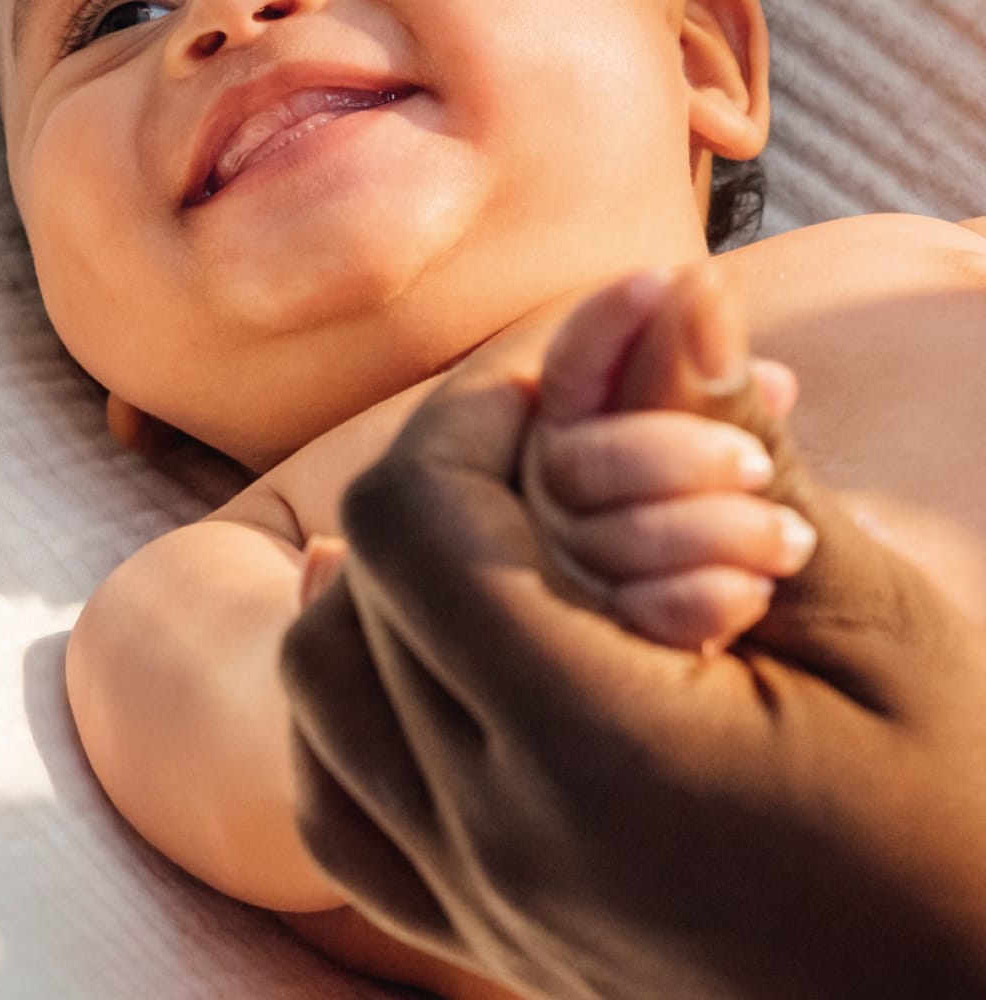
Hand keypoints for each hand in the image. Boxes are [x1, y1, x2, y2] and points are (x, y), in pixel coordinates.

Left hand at [282, 273, 985, 999]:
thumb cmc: (958, 832)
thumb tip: (677, 296)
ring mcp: (474, 898)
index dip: (474, 416)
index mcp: (603, 753)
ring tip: (494, 520)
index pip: (419, 524)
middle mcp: (500, 838)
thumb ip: (740, 458)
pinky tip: (419, 642)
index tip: (564, 381)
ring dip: (388, 573)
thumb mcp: (868, 621)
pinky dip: (360, 692)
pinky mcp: (475, 929)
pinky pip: (340, 798)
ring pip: (324, 683)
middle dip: (451, 471)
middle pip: (366, 586)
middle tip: (556, 437)